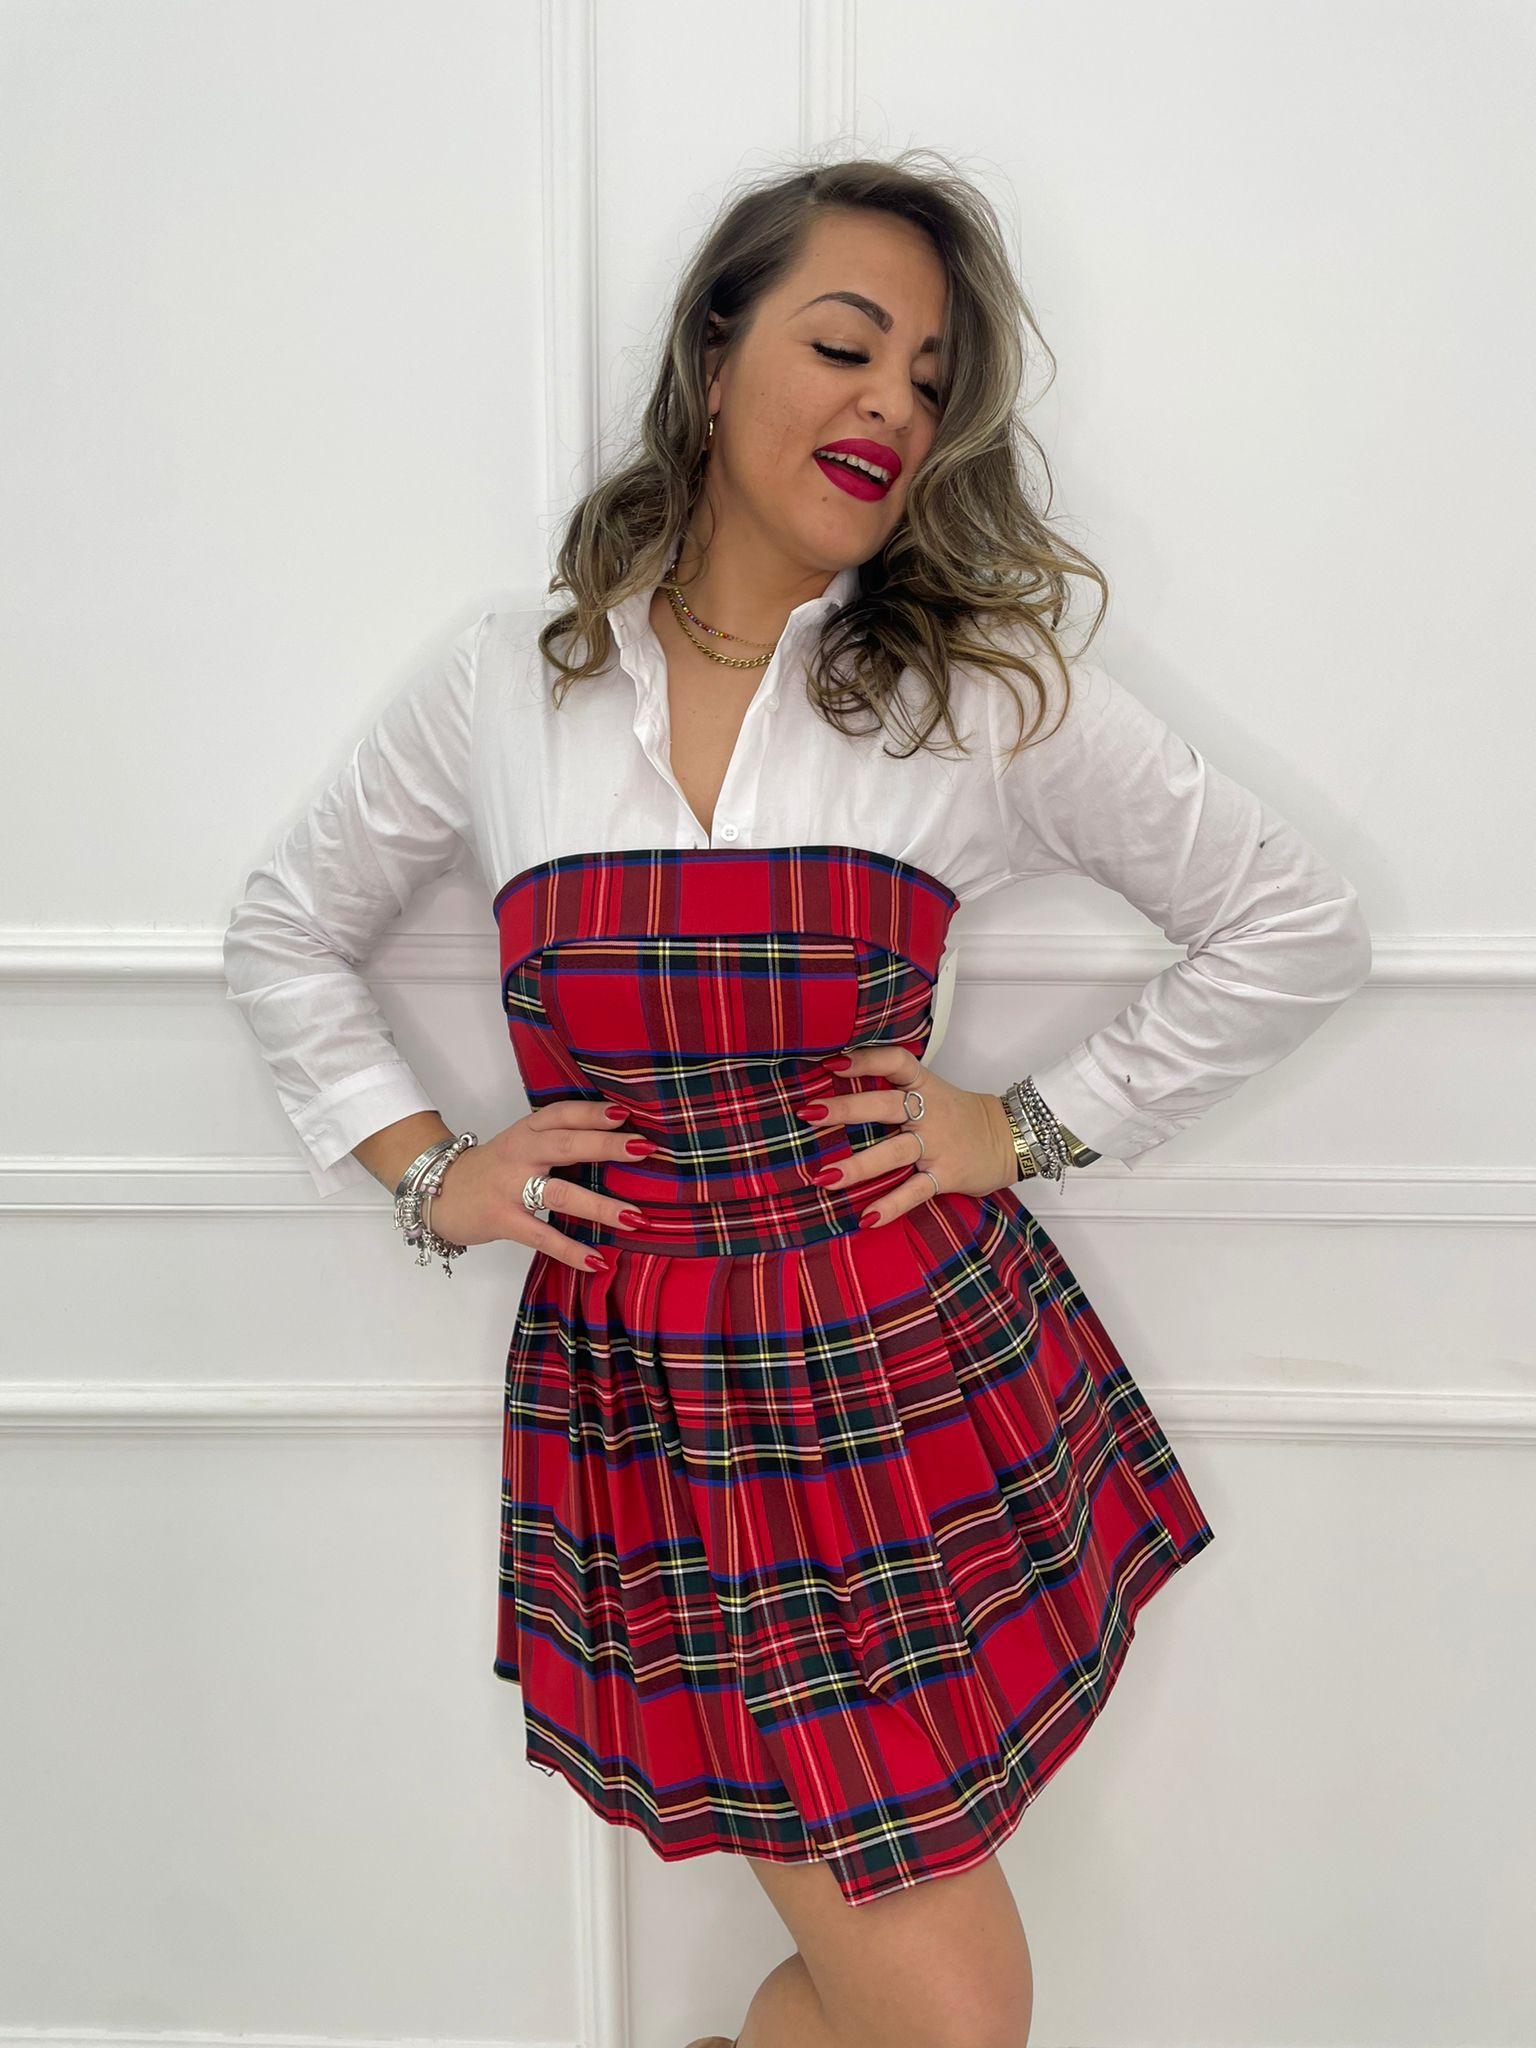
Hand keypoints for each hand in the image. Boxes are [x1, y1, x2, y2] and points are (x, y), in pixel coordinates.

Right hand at [427, 1099, 653, 1271]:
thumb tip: (616, 1141)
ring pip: (560, 1193)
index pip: (561, 1114)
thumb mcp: (521, 1142)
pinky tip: (597, 1261)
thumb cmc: (493, 1168)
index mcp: (527, 1130)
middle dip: (606, 1146)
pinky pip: (542, 1236)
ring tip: (635, 1218)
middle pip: (566, 1145)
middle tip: (644, 1149)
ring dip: (600, 1206)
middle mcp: (520, 1154)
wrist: (437, 1191)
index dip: (592, 1112)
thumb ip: (558, 1138)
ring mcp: (510, 1188)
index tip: (624, 1113)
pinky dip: (570, 1250)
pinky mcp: (503, 1221)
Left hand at [797, 1042, 1021, 1229]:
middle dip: (845, 1109)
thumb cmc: (963, 1117)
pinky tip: (867, 1217)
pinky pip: (915, 1192)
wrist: (1014, 1138)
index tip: (832, 1062)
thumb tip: (842, 1098)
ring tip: (824, 1177)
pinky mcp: (946, 1175)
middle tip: (808, 1113)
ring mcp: (937, 1144)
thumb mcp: (934, 1092)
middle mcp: (929, 1112)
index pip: (896, 1062)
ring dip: (857, 1166)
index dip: (865, 1060)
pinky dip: (891, 1205)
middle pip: (884, 1105)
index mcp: (925, 1086)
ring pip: (893, 1152)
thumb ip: (898, 1092)